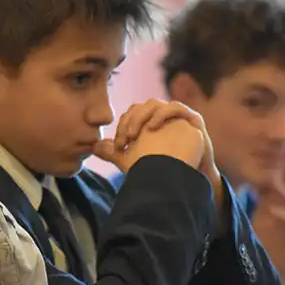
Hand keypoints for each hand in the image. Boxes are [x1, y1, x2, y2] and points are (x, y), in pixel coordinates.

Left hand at [93, 99, 225, 224]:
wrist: (185, 180)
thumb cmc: (159, 168)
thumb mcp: (132, 160)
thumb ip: (113, 152)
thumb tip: (92, 147)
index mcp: (146, 121)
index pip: (130, 114)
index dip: (122, 126)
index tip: (118, 145)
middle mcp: (160, 115)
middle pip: (141, 107)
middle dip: (130, 121)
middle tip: (125, 139)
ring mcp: (176, 116)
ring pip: (155, 104)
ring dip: (142, 116)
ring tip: (136, 134)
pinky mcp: (192, 119)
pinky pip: (176, 107)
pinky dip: (162, 114)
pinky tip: (152, 127)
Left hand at [252, 159, 284, 284]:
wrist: (271, 275)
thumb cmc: (259, 245)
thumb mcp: (251, 218)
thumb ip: (243, 201)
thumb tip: (219, 182)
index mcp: (282, 205)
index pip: (281, 178)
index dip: (277, 163)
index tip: (267, 147)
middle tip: (277, 154)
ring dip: (281, 190)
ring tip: (268, 180)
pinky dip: (283, 215)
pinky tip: (270, 209)